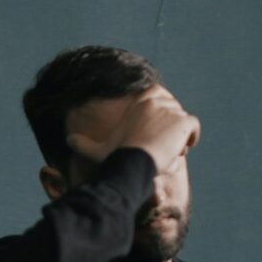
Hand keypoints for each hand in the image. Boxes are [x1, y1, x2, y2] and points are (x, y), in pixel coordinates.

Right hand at [66, 86, 200, 173]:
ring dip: (178, 137)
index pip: (160, 99)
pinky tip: (179, 150)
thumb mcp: (98, 149)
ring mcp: (171, 109)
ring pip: (182, 122)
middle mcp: (156, 99)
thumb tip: (67, 140)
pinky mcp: (183, 121)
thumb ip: (83, 143)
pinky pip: (194, 128)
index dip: (159, 117)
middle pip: (173, 111)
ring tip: (166, 153)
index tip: (155, 134)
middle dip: (170, 128)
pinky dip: (190, 139)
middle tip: (159, 148)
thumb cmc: (116, 156)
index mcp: (140, 100)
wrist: (132, 162)